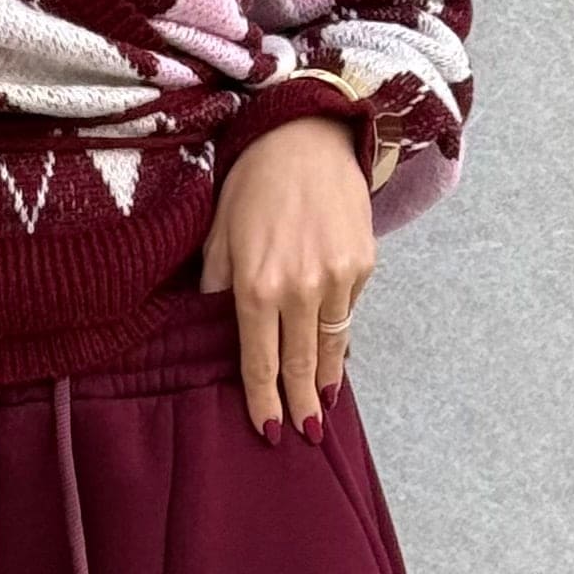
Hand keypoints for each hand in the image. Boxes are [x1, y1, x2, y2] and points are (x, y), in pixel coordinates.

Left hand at [200, 112, 373, 440]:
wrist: (304, 138)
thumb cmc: (251, 184)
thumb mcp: (217, 236)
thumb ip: (215, 288)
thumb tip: (210, 331)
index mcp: (256, 286)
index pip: (259, 361)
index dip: (263, 400)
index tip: (268, 430)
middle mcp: (300, 288)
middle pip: (300, 364)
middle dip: (300, 404)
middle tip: (305, 436)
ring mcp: (338, 278)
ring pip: (330, 346)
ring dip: (325, 379)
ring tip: (322, 406)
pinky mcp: (363, 265)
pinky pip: (348, 315)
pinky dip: (340, 338)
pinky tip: (333, 354)